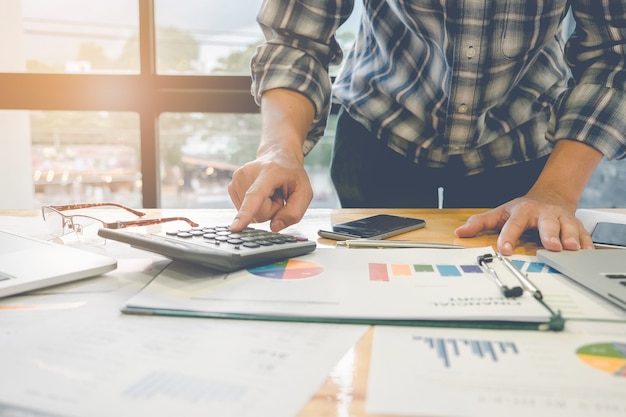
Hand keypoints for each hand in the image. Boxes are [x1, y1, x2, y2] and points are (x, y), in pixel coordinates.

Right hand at [228, 151, 312, 232]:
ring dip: (263, 208)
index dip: (246, 213)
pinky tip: (261, 194)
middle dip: (272, 210)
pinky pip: (244, 210)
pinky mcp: (231, 186)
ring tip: (269, 192)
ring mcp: (237, 179)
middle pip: (259, 213)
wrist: (278, 156)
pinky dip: (255, 207)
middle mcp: (248, 173)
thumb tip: (274, 227)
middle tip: (278, 195)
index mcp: (268, 172)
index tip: (235, 227)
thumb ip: (294, 212)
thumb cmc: (292, 174)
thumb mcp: (304, 192)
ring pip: (251, 214)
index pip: (255, 196)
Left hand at [454, 190, 594, 255]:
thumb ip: (479, 223)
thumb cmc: (523, 209)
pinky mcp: (575, 224)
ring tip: (571, 248)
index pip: (513, 225)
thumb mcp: (499, 213)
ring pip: (568, 227)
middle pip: (547, 223)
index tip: (503, 249)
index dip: (508, 237)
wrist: (551, 195)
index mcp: (522, 211)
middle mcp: (543, 214)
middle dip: (549, 234)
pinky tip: (587, 251)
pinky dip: (587, 243)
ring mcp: (561, 219)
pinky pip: (584, 234)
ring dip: (570, 237)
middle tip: (551, 245)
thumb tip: (460, 232)